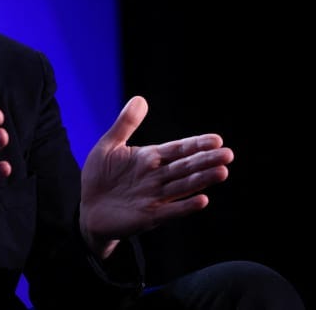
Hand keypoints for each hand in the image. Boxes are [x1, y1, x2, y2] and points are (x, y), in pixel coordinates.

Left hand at [79, 96, 232, 257]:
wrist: (87, 209)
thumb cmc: (99, 176)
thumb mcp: (108, 146)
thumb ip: (125, 124)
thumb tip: (140, 98)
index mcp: (150, 158)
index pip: (178, 149)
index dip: (196, 144)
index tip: (217, 139)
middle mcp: (158, 177)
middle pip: (186, 167)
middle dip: (206, 160)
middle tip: (228, 154)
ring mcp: (155, 197)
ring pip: (183, 186)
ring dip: (202, 180)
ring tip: (222, 172)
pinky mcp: (149, 216)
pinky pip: (171, 211)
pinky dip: (186, 206)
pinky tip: (203, 200)